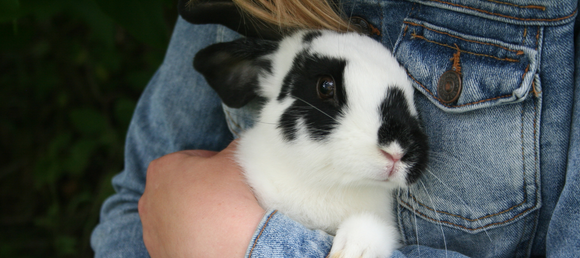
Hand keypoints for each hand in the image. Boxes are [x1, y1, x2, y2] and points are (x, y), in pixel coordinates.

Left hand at [139, 141, 264, 257]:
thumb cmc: (229, 201)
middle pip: (182, 186)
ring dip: (196, 214)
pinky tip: (213, 237)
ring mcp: (152, 230)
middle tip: (228, 195)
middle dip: (201, 189)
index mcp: (162, 169)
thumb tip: (239, 145)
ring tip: (222, 220)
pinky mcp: (159, 254)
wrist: (231, 252)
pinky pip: (179, 238)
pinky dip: (194, 236)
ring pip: (179, 214)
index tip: (230, 174)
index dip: (215, 164)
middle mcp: (149, 199)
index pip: (193, 158)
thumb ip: (234, 146)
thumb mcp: (237, 160)